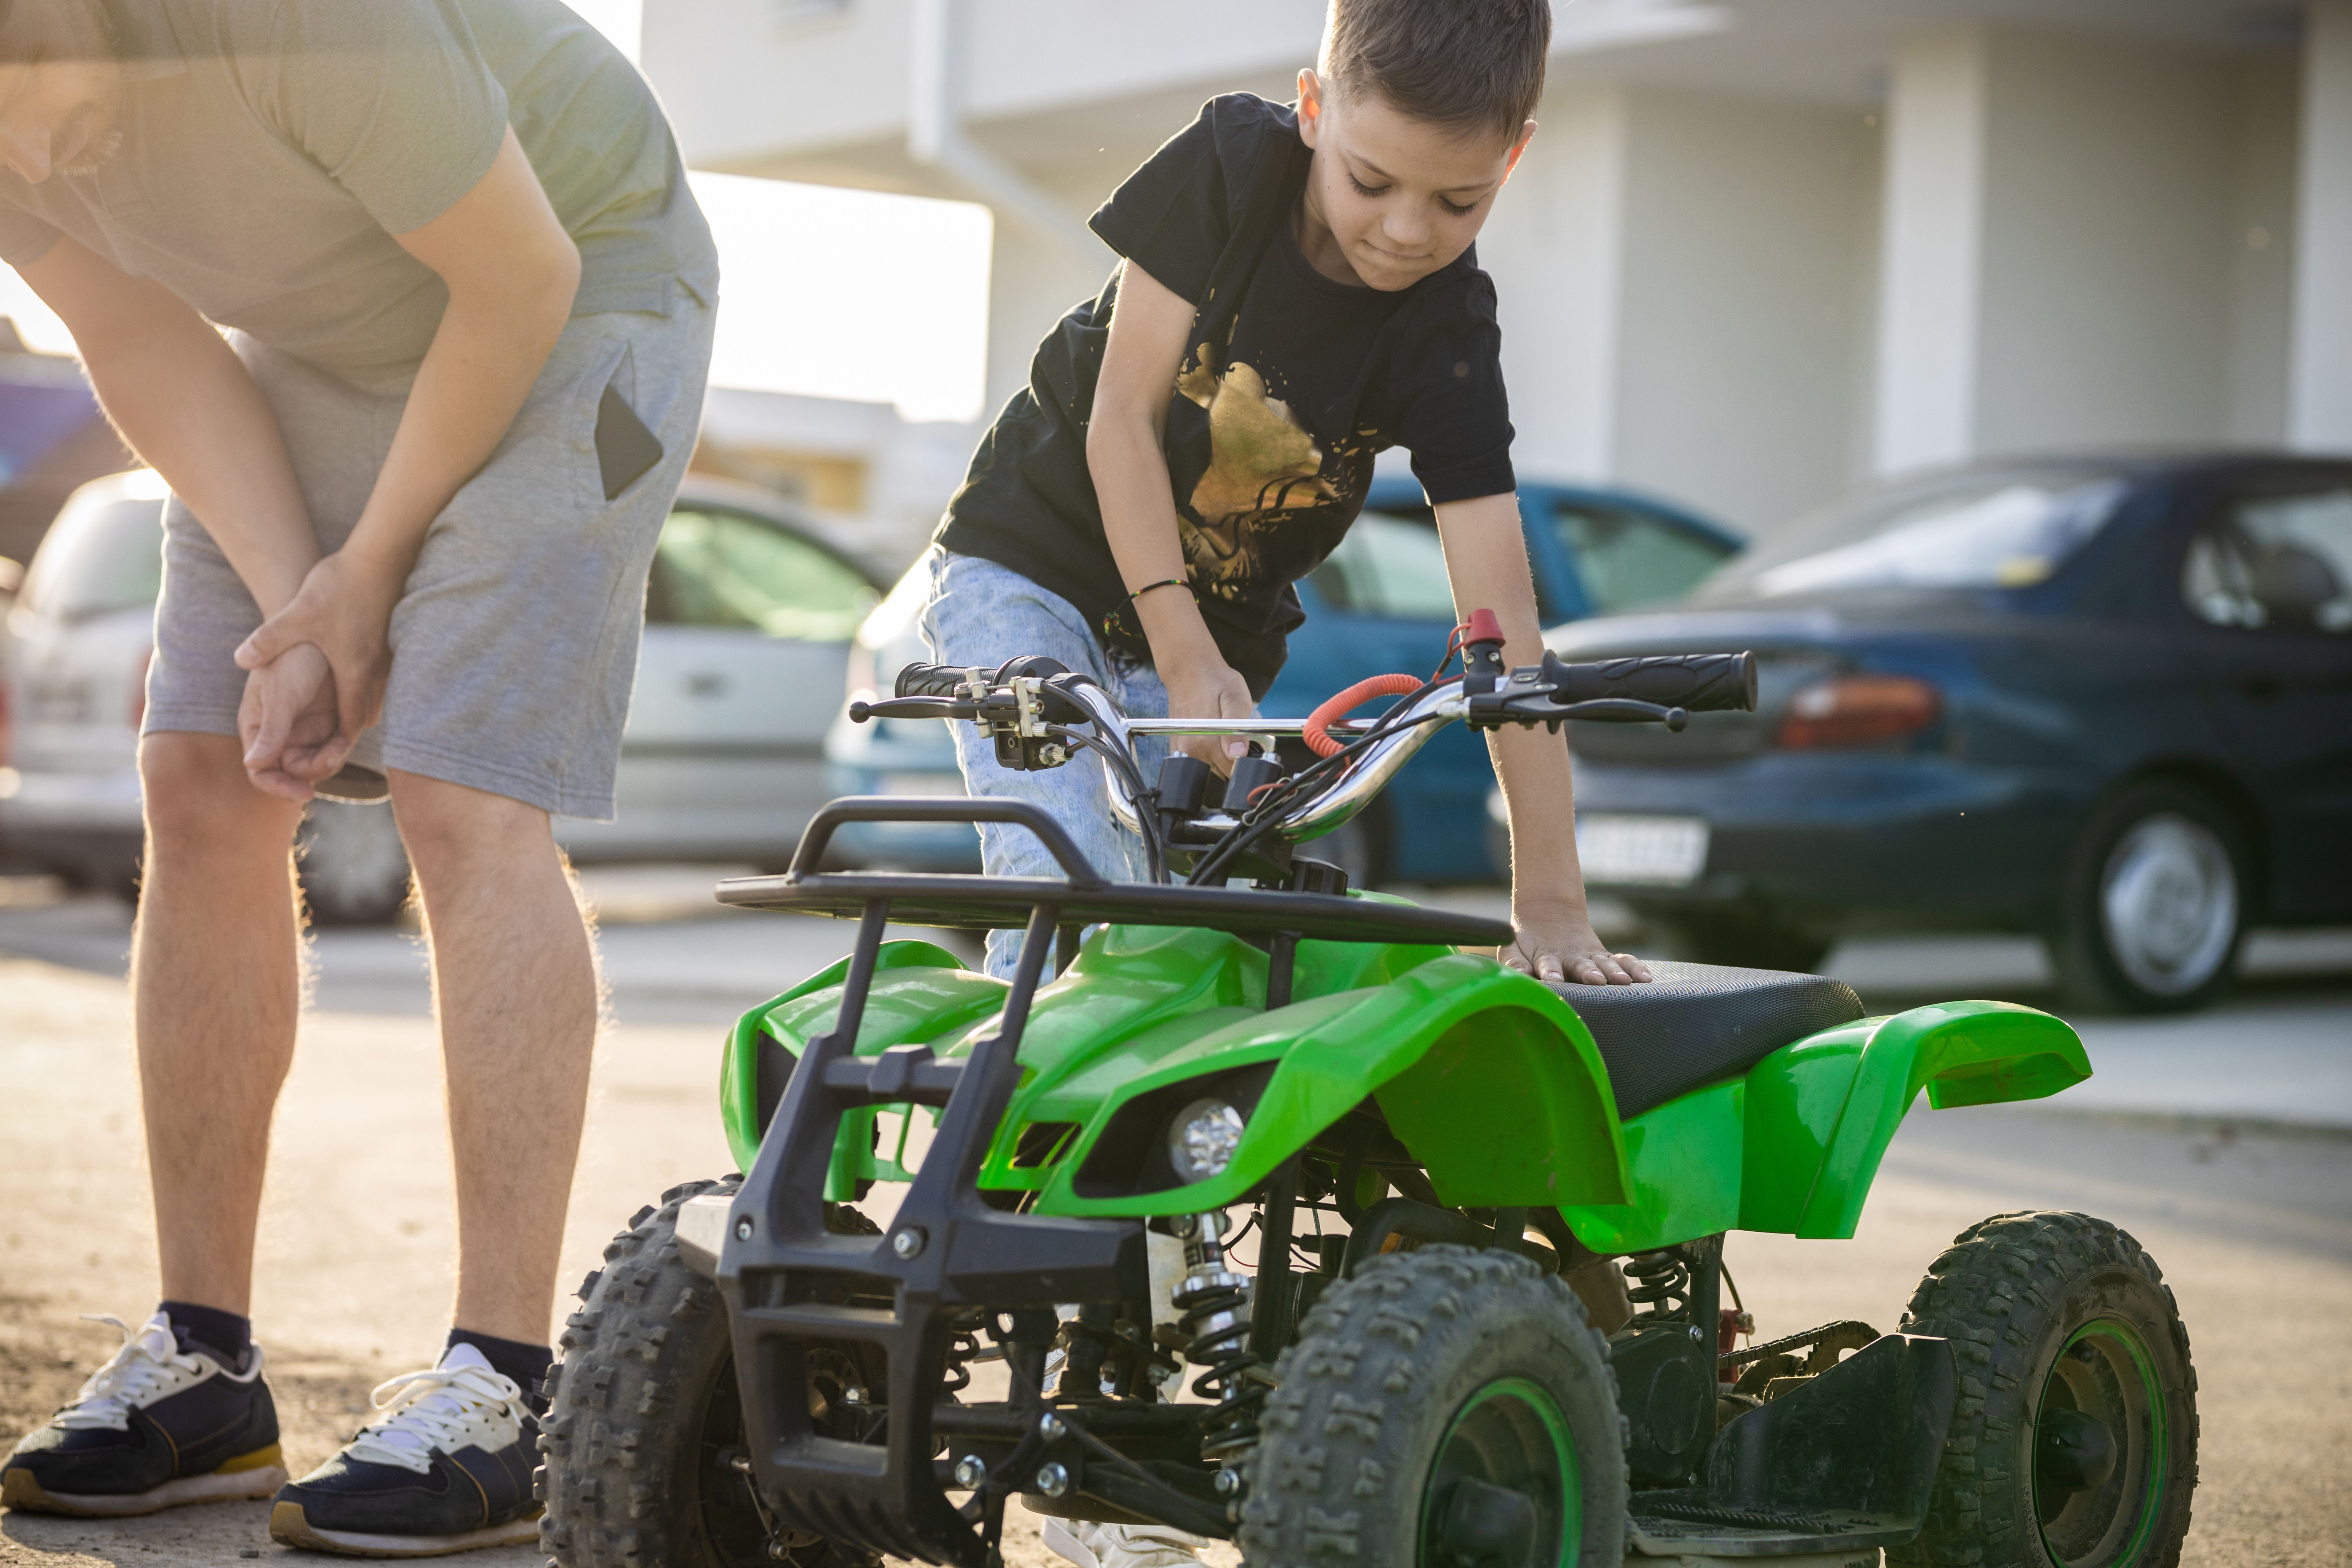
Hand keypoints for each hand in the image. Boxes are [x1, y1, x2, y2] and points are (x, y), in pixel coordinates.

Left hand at [234, 549, 400, 759]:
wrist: (380, 556)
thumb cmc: (339, 587)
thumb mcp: (296, 615)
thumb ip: (268, 640)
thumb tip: (241, 661)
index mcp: (354, 673)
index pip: (350, 723)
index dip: (337, 743)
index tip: (324, 755)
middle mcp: (375, 671)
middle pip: (366, 715)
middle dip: (347, 731)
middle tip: (327, 739)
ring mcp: (384, 656)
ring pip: (374, 696)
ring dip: (357, 708)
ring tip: (334, 713)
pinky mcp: (387, 641)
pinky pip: (379, 677)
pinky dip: (364, 686)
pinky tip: (348, 675)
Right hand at [235, 641, 346, 799]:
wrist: (321, 629)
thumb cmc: (292, 657)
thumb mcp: (282, 694)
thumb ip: (272, 730)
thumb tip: (252, 765)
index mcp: (258, 728)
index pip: (262, 771)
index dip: (279, 787)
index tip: (305, 792)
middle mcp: (280, 733)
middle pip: (295, 772)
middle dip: (314, 771)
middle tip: (333, 755)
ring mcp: (305, 728)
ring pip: (318, 763)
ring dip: (330, 761)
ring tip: (341, 744)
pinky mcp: (330, 721)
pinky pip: (336, 747)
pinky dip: (341, 748)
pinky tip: (347, 738)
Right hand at [1164, 659, 1256, 775]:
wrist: (1188, 670)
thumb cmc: (1215, 681)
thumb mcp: (1235, 698)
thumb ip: (1237, 729)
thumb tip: (1238, 755)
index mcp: (1205, 741)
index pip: (1232, 771)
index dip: (1246, 764)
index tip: (1250, 749)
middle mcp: (1190, 750)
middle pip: (1221, 773)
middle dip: (1234, 762)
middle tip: (1237, 737)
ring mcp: (1182, 751)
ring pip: (1211, 770)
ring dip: (1221, 758)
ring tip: (1224, 735)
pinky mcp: (1178, 748)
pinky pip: (1199, 762)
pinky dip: (1209, 754)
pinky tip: (1212, 736)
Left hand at [1499, 903, 1652, 985]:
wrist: (1548, 917)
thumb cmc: (1526, 943)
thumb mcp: (1513, 950)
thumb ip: (1514, 963)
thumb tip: (1518, 975)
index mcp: (1545, 957)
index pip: (1547, 964)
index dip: (1549, 971)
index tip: (1552, 979)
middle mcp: (1571, 958)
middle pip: (1580, 965)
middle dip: (1588, 973)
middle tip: (1596, 980)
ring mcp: (1590, 958)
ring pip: (1604, 963)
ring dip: (1613, 971)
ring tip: (1623, 980)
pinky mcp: (1605, 959)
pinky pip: (1622, 961)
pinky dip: (1634, 967)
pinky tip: (1646, 977)